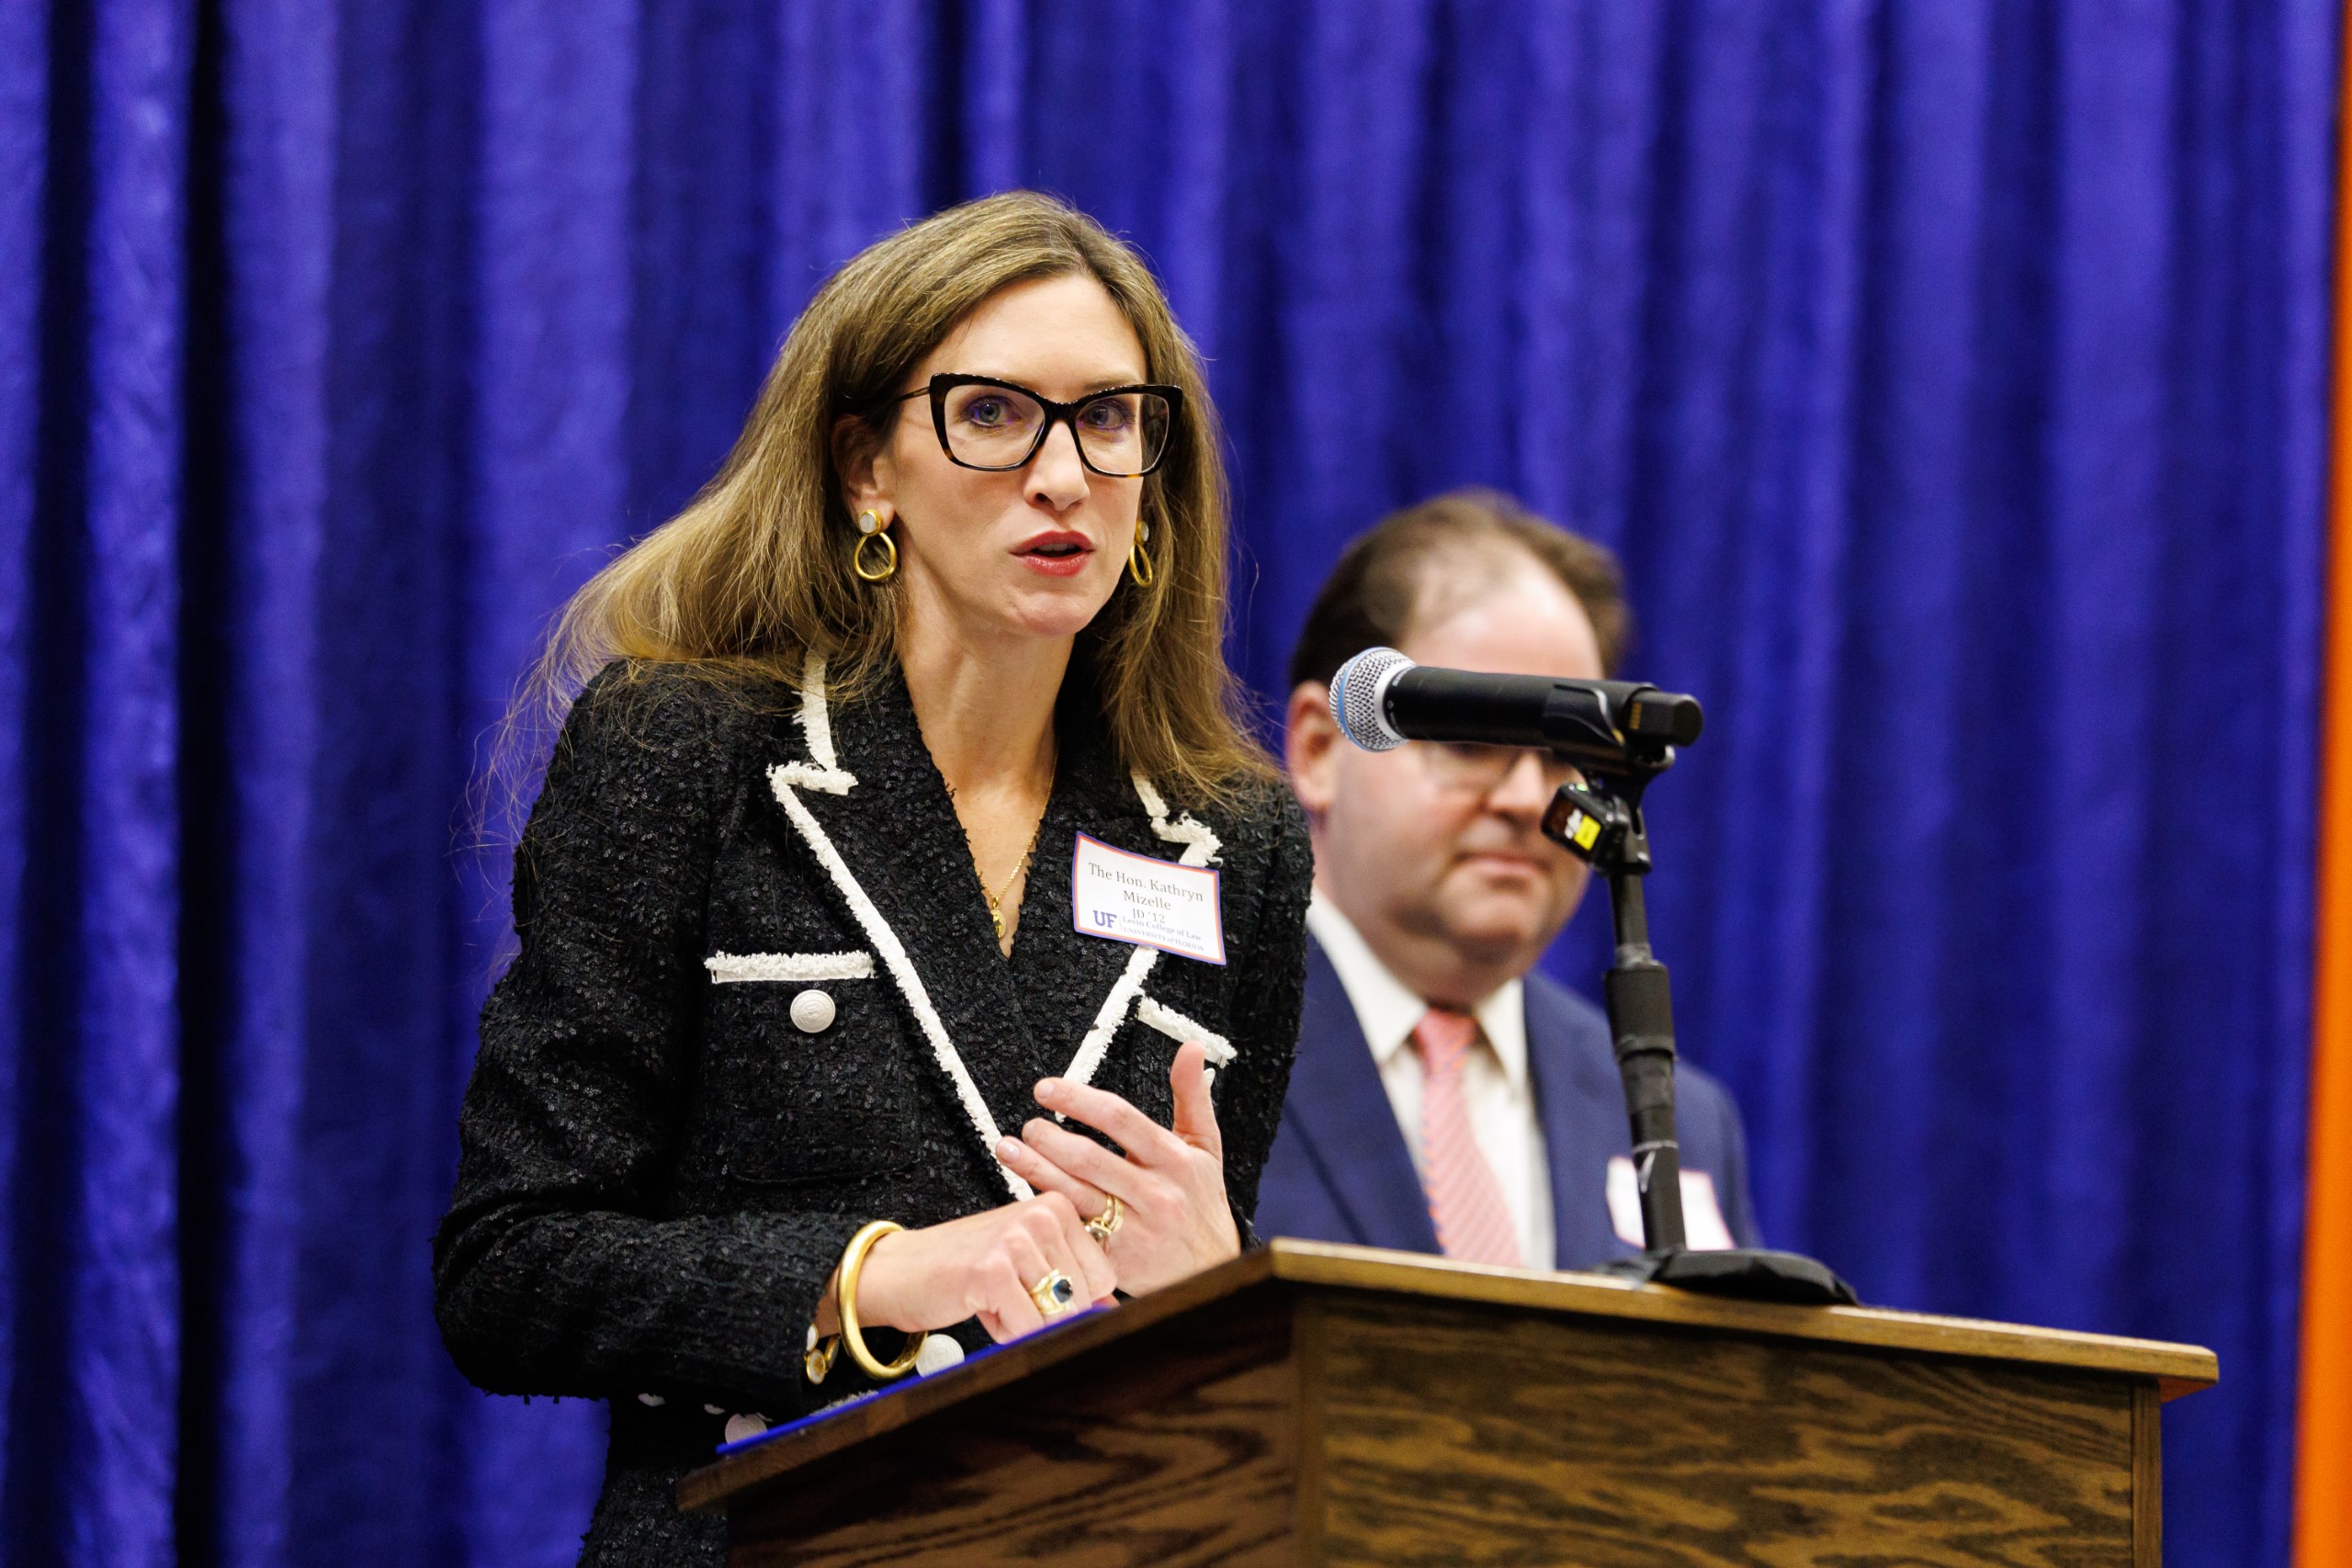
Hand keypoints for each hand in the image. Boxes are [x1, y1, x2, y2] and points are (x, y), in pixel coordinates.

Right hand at [825, 1193, 1117, 1345]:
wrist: (902, 1270)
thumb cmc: (969, 1269)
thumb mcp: (1029, 1266)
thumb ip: (1076, 1284)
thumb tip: (1115, 1313)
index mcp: (1059, 1207)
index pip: (1105, 1277)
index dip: (1071, 1299)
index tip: (1033, 1284)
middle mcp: (1044, 1214)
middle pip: (1083, 1299)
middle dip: (1046, 1314)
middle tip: (1007, 1293)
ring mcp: (1018, 1238)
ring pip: (1057, 1316)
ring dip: (1024, 1323)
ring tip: (993, 1297)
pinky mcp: (993, 1269)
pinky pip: (1027, 1327)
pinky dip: (1005, 1332)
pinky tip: (981, 1305)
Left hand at [994, 1040, 1241, 1295]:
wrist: (1212, 1268)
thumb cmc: (1201, 1200)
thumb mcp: (1206, 1147)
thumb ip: (1193, 1096)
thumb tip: (1192, 1048)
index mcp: (1175, 1158)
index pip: (1119, 1119)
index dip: (1077, 1100)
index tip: (1046, 1089)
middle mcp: (1156, 1193)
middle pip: (1090, 1158)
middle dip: (1049, 1138)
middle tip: (1027, 1125)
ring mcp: (1135, 1229)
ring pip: (1075, 1194)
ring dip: (1035, 1169)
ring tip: (1008, 1149)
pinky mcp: (1116, 1260)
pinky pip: (1074, 1230)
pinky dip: (1048, 1210)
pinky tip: (1025, 1193)